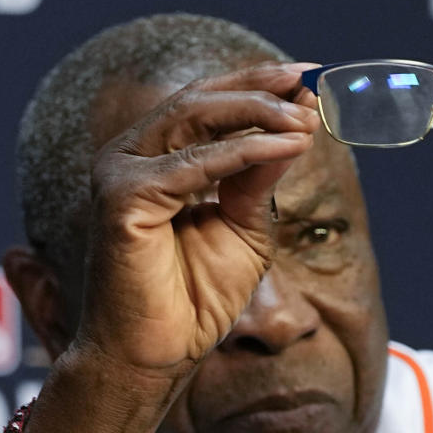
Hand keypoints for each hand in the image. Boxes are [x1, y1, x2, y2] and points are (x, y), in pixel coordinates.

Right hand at [0, 63, 320, 432]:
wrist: (159, 355)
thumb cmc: (195, 297)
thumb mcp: (242, 226)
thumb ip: (259, 178)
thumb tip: (296, 128)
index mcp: (156, 159)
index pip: (207, 104)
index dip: (256, 84)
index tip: (309, 77)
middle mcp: (132, 156)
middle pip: (200, 100)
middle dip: (261, 89)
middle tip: (310, 83)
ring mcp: (122, 173)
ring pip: (195, 118)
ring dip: (258, 113)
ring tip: (307, 117)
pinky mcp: (123, 197)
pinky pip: (195, 163)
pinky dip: (245, 151)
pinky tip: (287, 145)